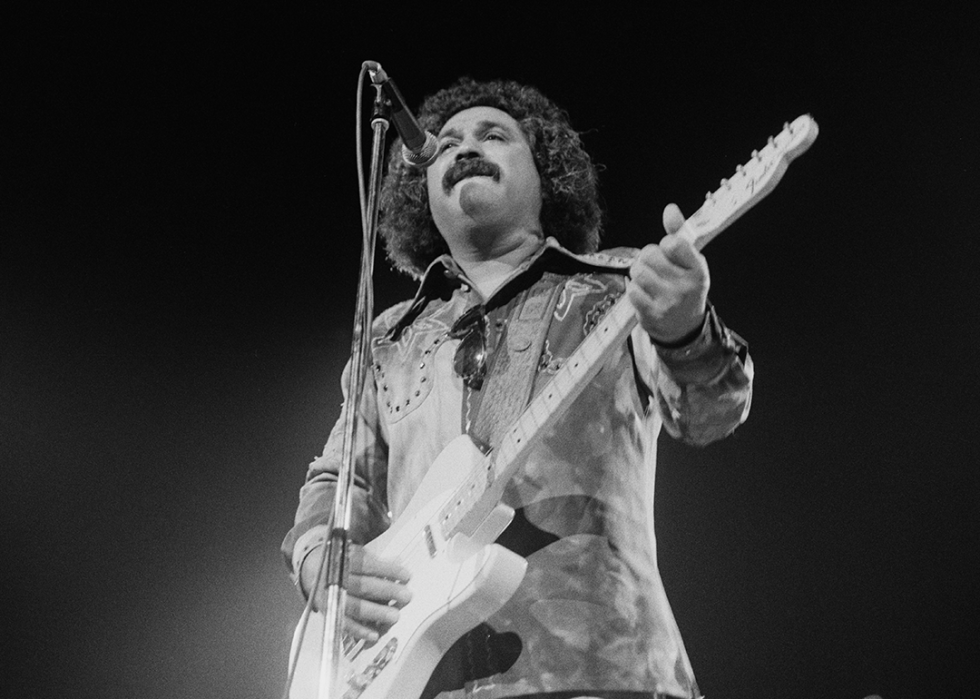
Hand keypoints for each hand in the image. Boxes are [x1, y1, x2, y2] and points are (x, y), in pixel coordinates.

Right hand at [301, 544, 411, 642]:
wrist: (312, 570)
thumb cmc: (343, 562)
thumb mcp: (357, 554)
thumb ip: (376, 561)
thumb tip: (398, 562)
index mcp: (342, 559)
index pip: (367, 564)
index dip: (387, 570)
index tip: (407, 576)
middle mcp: (334, 578)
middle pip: (362, 586)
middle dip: (386, 591)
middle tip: (406, 596)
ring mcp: (330, 597)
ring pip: (353, 606)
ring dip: (375, 613)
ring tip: (395, 617)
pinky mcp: (328, 612)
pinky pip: (343, 624)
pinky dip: (359, 631)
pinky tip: (375, 635)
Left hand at [627, 203, 709, 343]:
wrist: (684, 327)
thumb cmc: (684, 287)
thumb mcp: (689, 261)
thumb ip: (678, 234)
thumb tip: (670, 209)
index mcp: (698, 270)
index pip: (674, 243)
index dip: (665, 244)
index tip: (668, 252)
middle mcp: (686, 287)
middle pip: (650, 254)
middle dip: (648, 257)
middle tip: (656, 268)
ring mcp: (669, 302)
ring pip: (638, 271)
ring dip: (638, 273)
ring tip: (648, 279)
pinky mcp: (652, 315)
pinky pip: (631, 290)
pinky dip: (634, 289)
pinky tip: (644, 294)